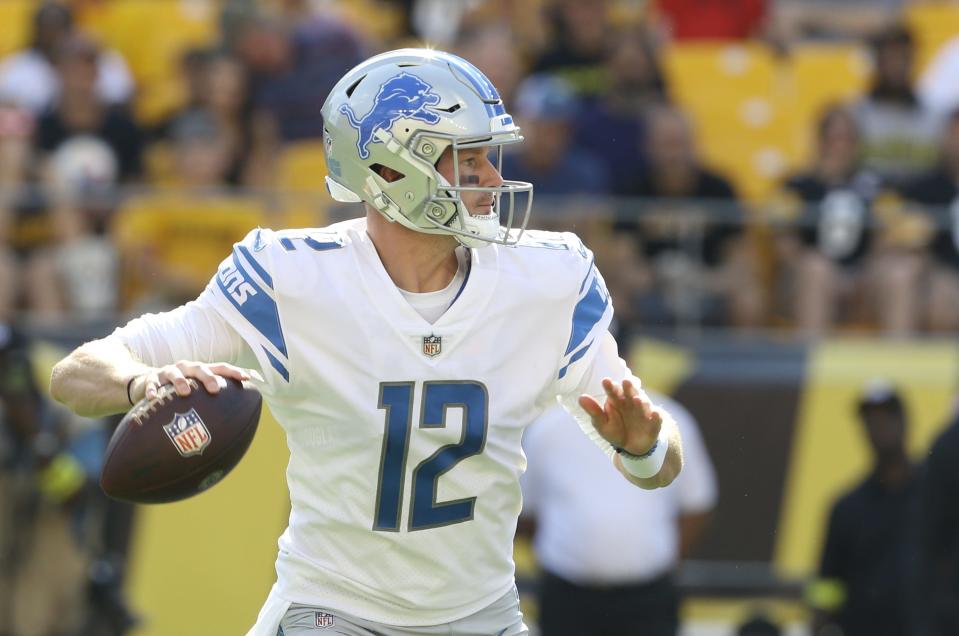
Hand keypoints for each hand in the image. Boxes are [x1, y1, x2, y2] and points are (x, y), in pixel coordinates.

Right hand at [135, 361, 249, 401]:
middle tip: (215, 389)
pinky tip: (152, 398)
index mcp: (200, 370)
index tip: (246, 378)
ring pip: (175, 373)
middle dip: (208, 377)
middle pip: (199, 368)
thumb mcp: (196, 392)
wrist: (147, 383)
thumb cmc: (179, 391)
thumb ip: (212, 401)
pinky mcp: (151, 379)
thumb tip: (236, 421)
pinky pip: (151, 384)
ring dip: (180, 381)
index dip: (233, 371)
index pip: (220, 367)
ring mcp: (168, 372)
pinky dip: (152, 390)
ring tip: (185, 392)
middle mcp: (186, 368)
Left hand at [578, 377, 661, 454]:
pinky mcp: (654, 423)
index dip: (610, 387)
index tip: (605, 381)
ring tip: (637, 399)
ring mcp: (644, 412)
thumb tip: (580, 398)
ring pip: (643, 404)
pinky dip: (657, 416)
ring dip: (641, 401)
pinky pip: (656, 419)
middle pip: (630, 393)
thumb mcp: (602, 423)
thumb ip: (593, 411)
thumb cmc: (615, 430)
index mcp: (617, 400)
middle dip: (629, 388)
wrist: (633, 447)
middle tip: (625, 381)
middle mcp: (631, 402)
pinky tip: (655, 414)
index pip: (613, 391)